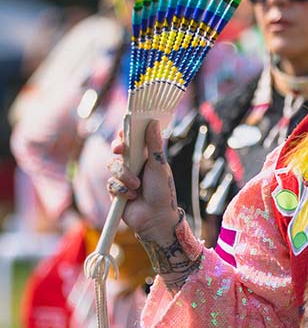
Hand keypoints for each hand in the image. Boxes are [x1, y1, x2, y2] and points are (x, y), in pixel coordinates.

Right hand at [108, 120, 179, 242]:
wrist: (156, 217)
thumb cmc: (162, 191)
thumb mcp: (159, 165)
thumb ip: (153, 145)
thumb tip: (152, 122)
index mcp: (145, 156)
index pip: (132, 140)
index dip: (126, 133)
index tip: (123, 130)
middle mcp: (133, 165)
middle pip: (117, 150)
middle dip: (117, 149)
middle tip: (119, 150)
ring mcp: (124, 178)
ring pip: (113, 167)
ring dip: (124, 176)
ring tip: (137, 186)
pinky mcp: (116, 191)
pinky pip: (111, 184)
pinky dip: (122, 190)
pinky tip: (132, 196)